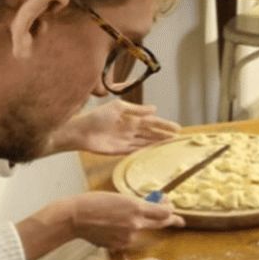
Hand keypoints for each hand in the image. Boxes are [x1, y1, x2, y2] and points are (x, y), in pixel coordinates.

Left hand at [48, 99, 179, 154]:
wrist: (81, 132)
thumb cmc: (97, 117)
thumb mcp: (118, 108)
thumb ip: (136, 110)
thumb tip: (154, 109)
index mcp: (130, 118)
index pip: (152, 122)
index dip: (164, 125)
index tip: (177, 128)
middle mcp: (130, 129)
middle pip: (151, 133)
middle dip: (164, 135)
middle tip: (177, 138)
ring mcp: (126, 141)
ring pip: (146, 142)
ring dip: (157, 143)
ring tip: (170, 144)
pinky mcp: (120, 151)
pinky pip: (136, 150)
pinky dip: (146, 150)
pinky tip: (155, 151)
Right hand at [69, 191, 183, 249]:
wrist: (76, 217)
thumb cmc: (94, 202)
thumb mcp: (119, 197)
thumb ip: (137, 205)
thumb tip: (150, 208)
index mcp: (136, 208)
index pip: (164, 212)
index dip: (171, 211)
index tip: (174, 211)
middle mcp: (136, 224)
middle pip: (160, 224)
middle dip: (171, 221)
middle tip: (179, 221)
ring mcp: (128, 237)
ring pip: (141, 231)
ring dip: (138, 226)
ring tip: (119, 218)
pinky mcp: (119, 245)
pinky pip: (128, 239)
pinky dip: (124, 234)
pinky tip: (110, 227)